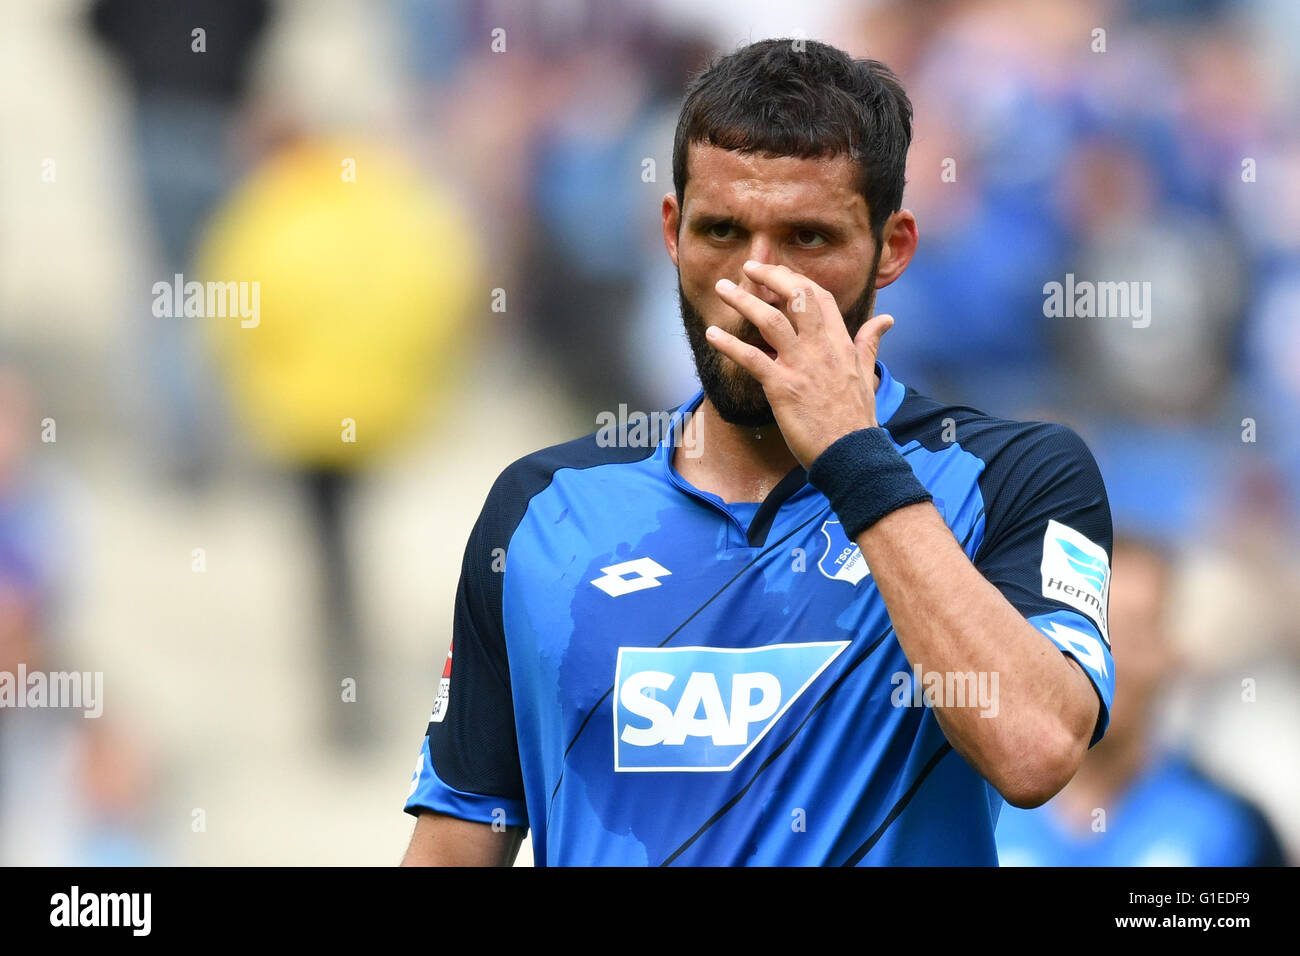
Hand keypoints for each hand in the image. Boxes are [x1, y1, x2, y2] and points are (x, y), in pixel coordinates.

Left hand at [705, 259, 893, 467]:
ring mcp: (801, 365)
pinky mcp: (783, 387)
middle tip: (748, 267)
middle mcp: (821, 348)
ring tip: (721, 288)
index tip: (778, 272)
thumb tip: (887, 319)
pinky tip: (712, 335)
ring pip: (770, 320)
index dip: (797, 280)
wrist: (852, 454)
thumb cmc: (856, 419)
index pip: (820, 297)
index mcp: (841, 343)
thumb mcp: (867, 374)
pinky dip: (729, 345)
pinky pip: (751, 358)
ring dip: (742, 301)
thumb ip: (869, 343)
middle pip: (796, 296)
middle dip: (771, 276)